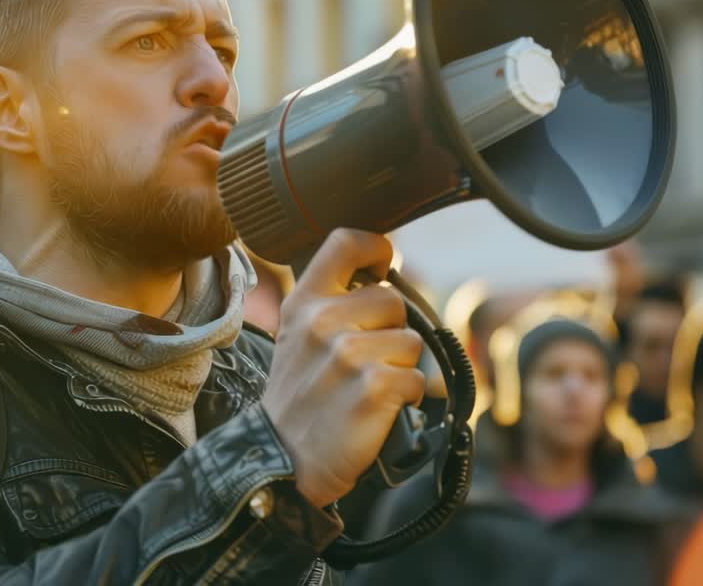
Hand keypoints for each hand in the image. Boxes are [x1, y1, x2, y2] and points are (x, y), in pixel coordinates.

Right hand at [261, 229, 425, 507]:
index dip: (377, 248)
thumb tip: (386, 274)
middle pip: (394, 300)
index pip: (346, 242)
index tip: (383, 266)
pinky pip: (418, 379)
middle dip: (392, 331)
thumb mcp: (298, 336)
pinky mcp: (374, 387)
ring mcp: (348, 354)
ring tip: (369, 387)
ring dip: (401, 367)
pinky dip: (408, 397)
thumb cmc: (301, 397)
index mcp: (304, 302)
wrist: (284, 459)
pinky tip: (379, 409)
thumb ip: (332, 303)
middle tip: (366, 362)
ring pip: (411, 341)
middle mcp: (323, 321)